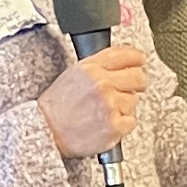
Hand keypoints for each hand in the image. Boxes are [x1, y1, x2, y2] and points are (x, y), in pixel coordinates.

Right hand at [40, 42, 148, 158]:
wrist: (47, 131)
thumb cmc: (58, 105)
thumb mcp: (74, 74)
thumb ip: (99, 65)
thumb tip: (125, 60)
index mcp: (91, 68)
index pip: (127, 55)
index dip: (137, 59)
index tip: (139, 63)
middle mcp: (102, 84)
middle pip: (138, 77)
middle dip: (136, 84)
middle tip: (126, 90)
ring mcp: (110, 106)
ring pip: (134, 101)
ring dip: (123, 106)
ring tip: (104, 111)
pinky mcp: (114, 126)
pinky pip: (132, 121)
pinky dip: (122, 124)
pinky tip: (106, 123)